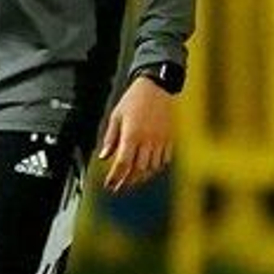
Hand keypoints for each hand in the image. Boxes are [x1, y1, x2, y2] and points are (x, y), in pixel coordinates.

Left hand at [98, 77, 175, 192]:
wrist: (157, 87)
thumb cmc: (135, 99)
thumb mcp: (116, 116)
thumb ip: (110, 138)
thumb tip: (104, 156)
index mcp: (132, 135)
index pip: (122, 163)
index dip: (115, 177)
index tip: (109, 184)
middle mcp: (147, 140)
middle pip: (137, 170)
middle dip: (127, 181)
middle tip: (119, 186)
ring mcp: (160, 141)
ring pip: (152, 168)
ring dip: (141, 177)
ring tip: (132, 180)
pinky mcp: (169, 139)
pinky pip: (164, 160)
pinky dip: (156, 168)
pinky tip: (148, 168)